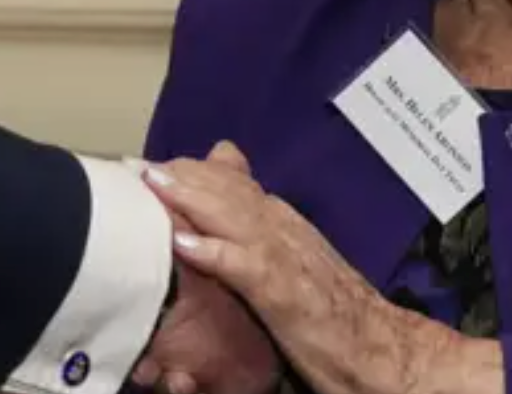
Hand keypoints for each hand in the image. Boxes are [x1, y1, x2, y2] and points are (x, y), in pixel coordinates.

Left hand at [144, 142, 453, 393]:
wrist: (378, 347)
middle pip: (225, 188)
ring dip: (189, 197)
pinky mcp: (285, 292)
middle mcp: (282, 227)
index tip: (146, 165)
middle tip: (134, 164)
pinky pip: (245, 266)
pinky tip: (183, 242)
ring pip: (232, 214)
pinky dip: (214, 251)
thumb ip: (259, 237)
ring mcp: (285, 256)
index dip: (187, 171)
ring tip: (151, 183)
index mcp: (281, 222)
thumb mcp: (292, 264)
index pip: (229, 183)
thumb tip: (219, 222)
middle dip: (179, 174)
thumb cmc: (330, 312)